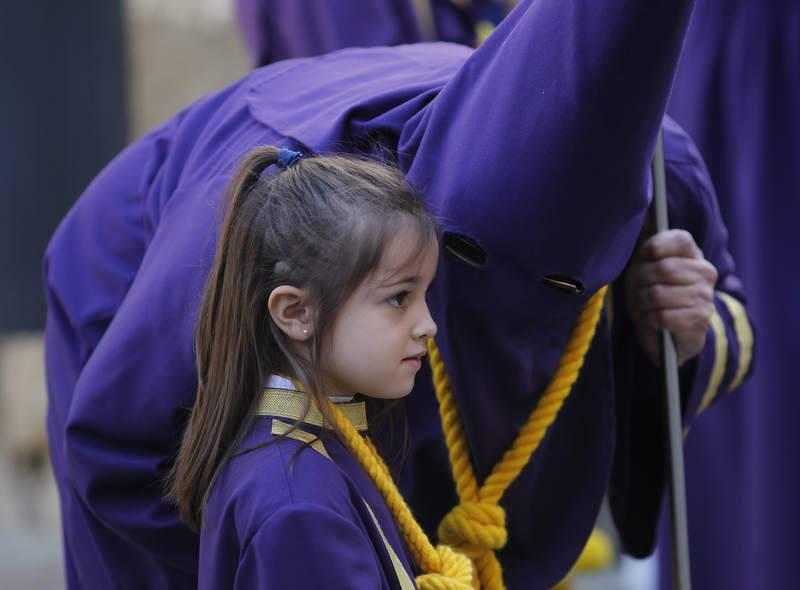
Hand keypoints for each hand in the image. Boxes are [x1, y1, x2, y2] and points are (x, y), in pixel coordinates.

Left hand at [624, 229, 716, 365]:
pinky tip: (652, 321)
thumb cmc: (652, 294)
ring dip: (642, 304)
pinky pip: (662, 316)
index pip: (680, 239)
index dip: (655, 247)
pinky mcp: (700, 320)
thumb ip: (646, 244)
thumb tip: (643, 216)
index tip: (644, 257)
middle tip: (636, 291)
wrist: (665, 334)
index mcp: (693, 254)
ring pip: (658, 294)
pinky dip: (649, 320)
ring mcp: (705, 296)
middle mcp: (705, 272)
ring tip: (643, 307)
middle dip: (639, 282)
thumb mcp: (644, 268)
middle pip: (663, 269)